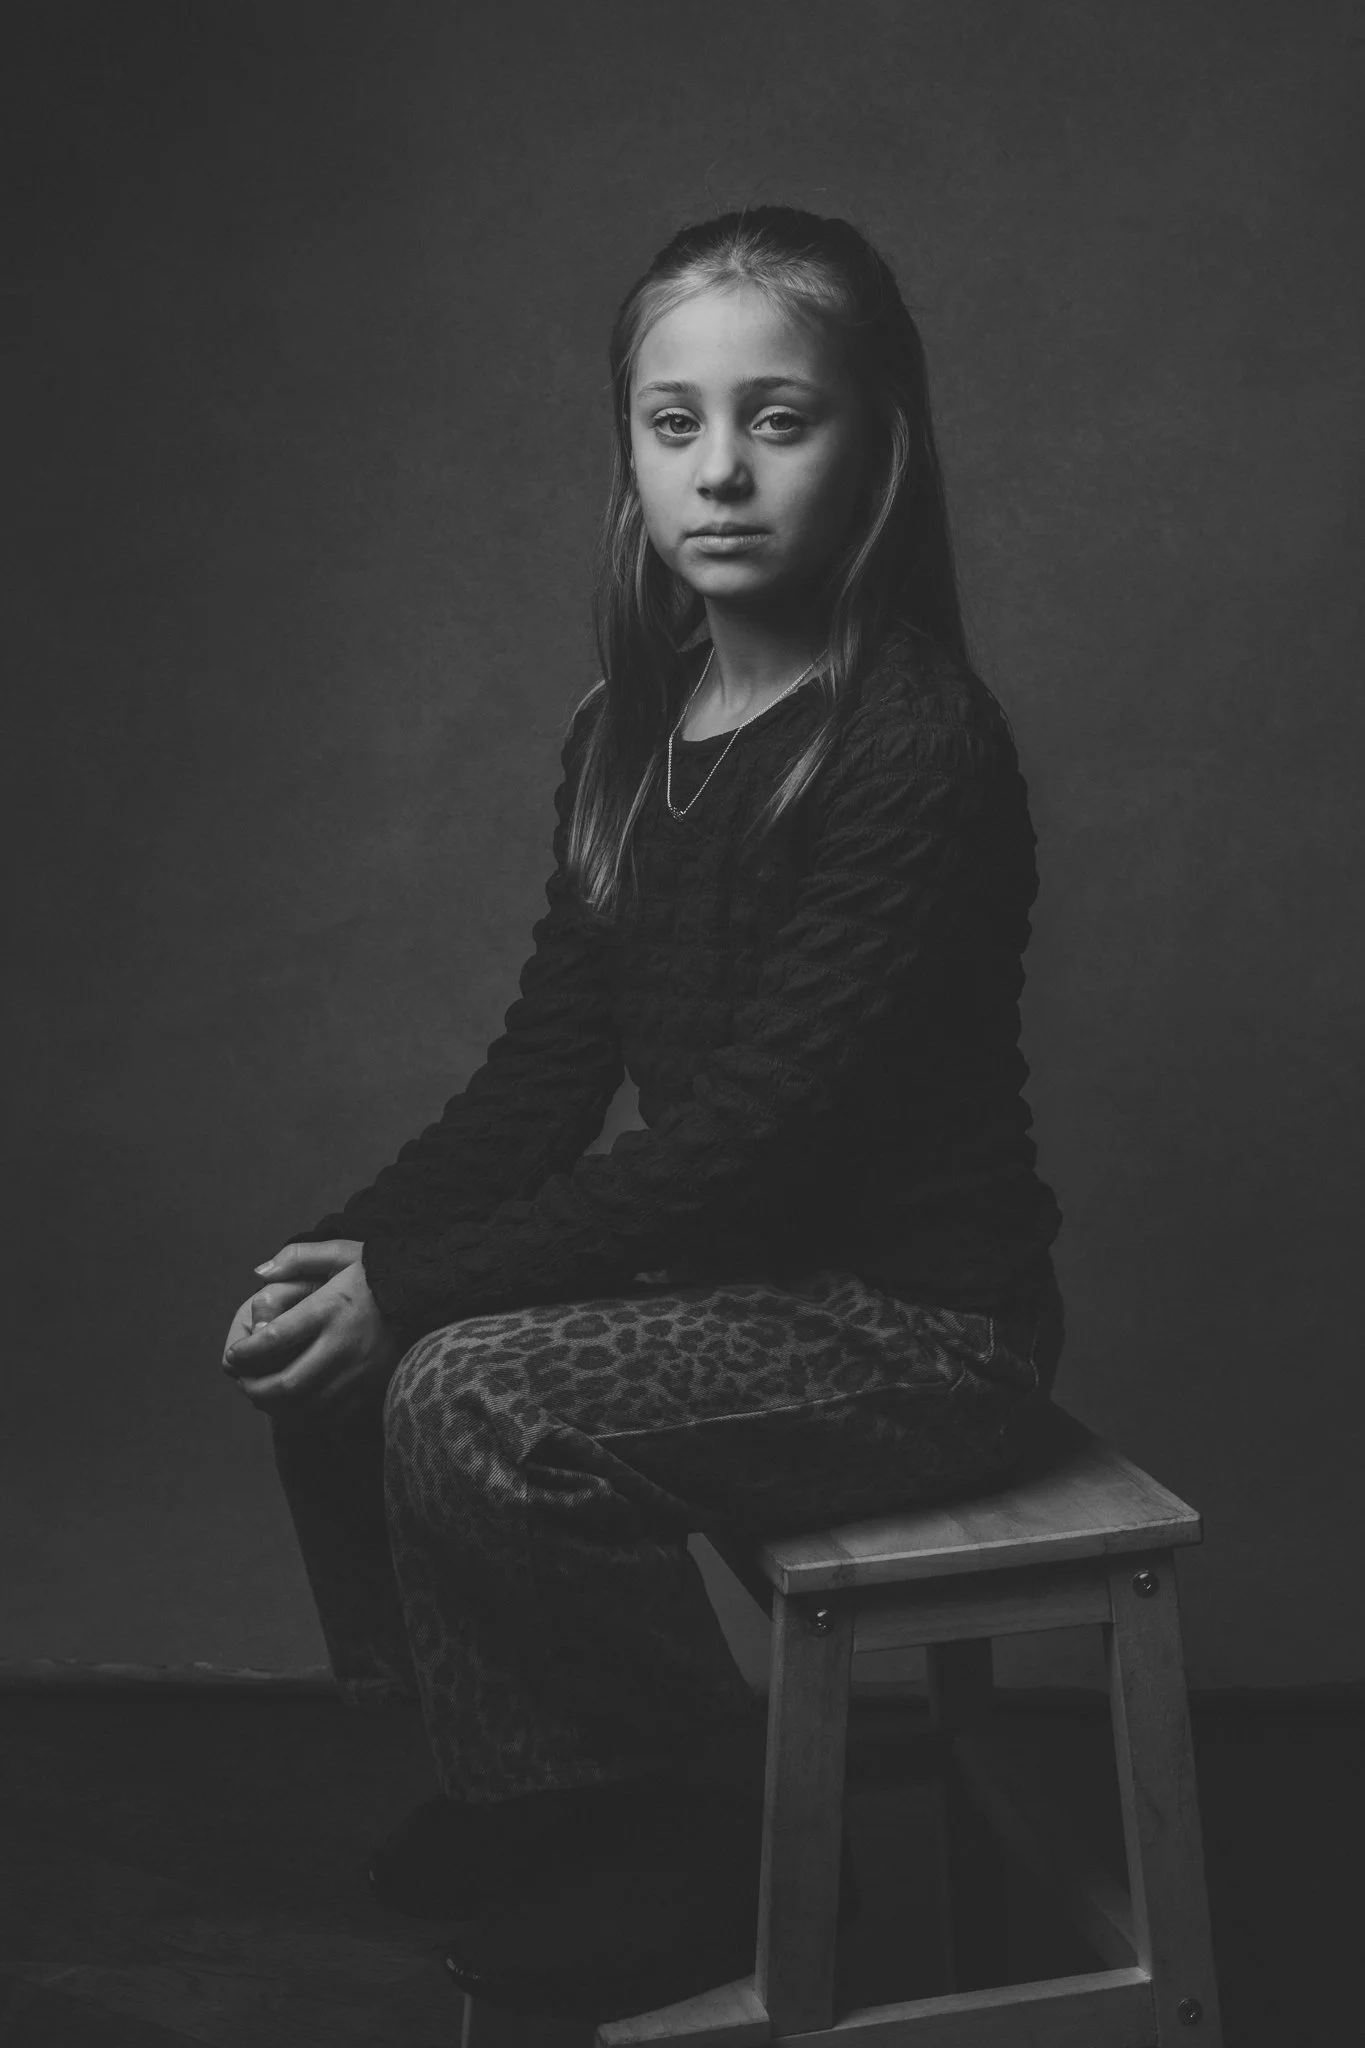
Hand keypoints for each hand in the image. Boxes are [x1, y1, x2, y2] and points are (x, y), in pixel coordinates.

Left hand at [222, 1252, 401, 1418]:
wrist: (431, 1294)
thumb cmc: (380, 1271)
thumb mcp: (343, 1251)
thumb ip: (298, 1257)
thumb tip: (259, 1273)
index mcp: (330, 1309)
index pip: (274, 1340)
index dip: (244, 1354)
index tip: (232, 1355)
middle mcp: (344, 1344)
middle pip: (287, 1384)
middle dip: (255, 1389)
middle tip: (243, 1383)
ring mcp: (361, 1372)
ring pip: (307, 1406)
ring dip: (277, 1407)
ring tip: (263, 1395)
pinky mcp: (374, 1388)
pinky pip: (333, 1415)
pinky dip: (307, 1415)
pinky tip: (296, 1404)